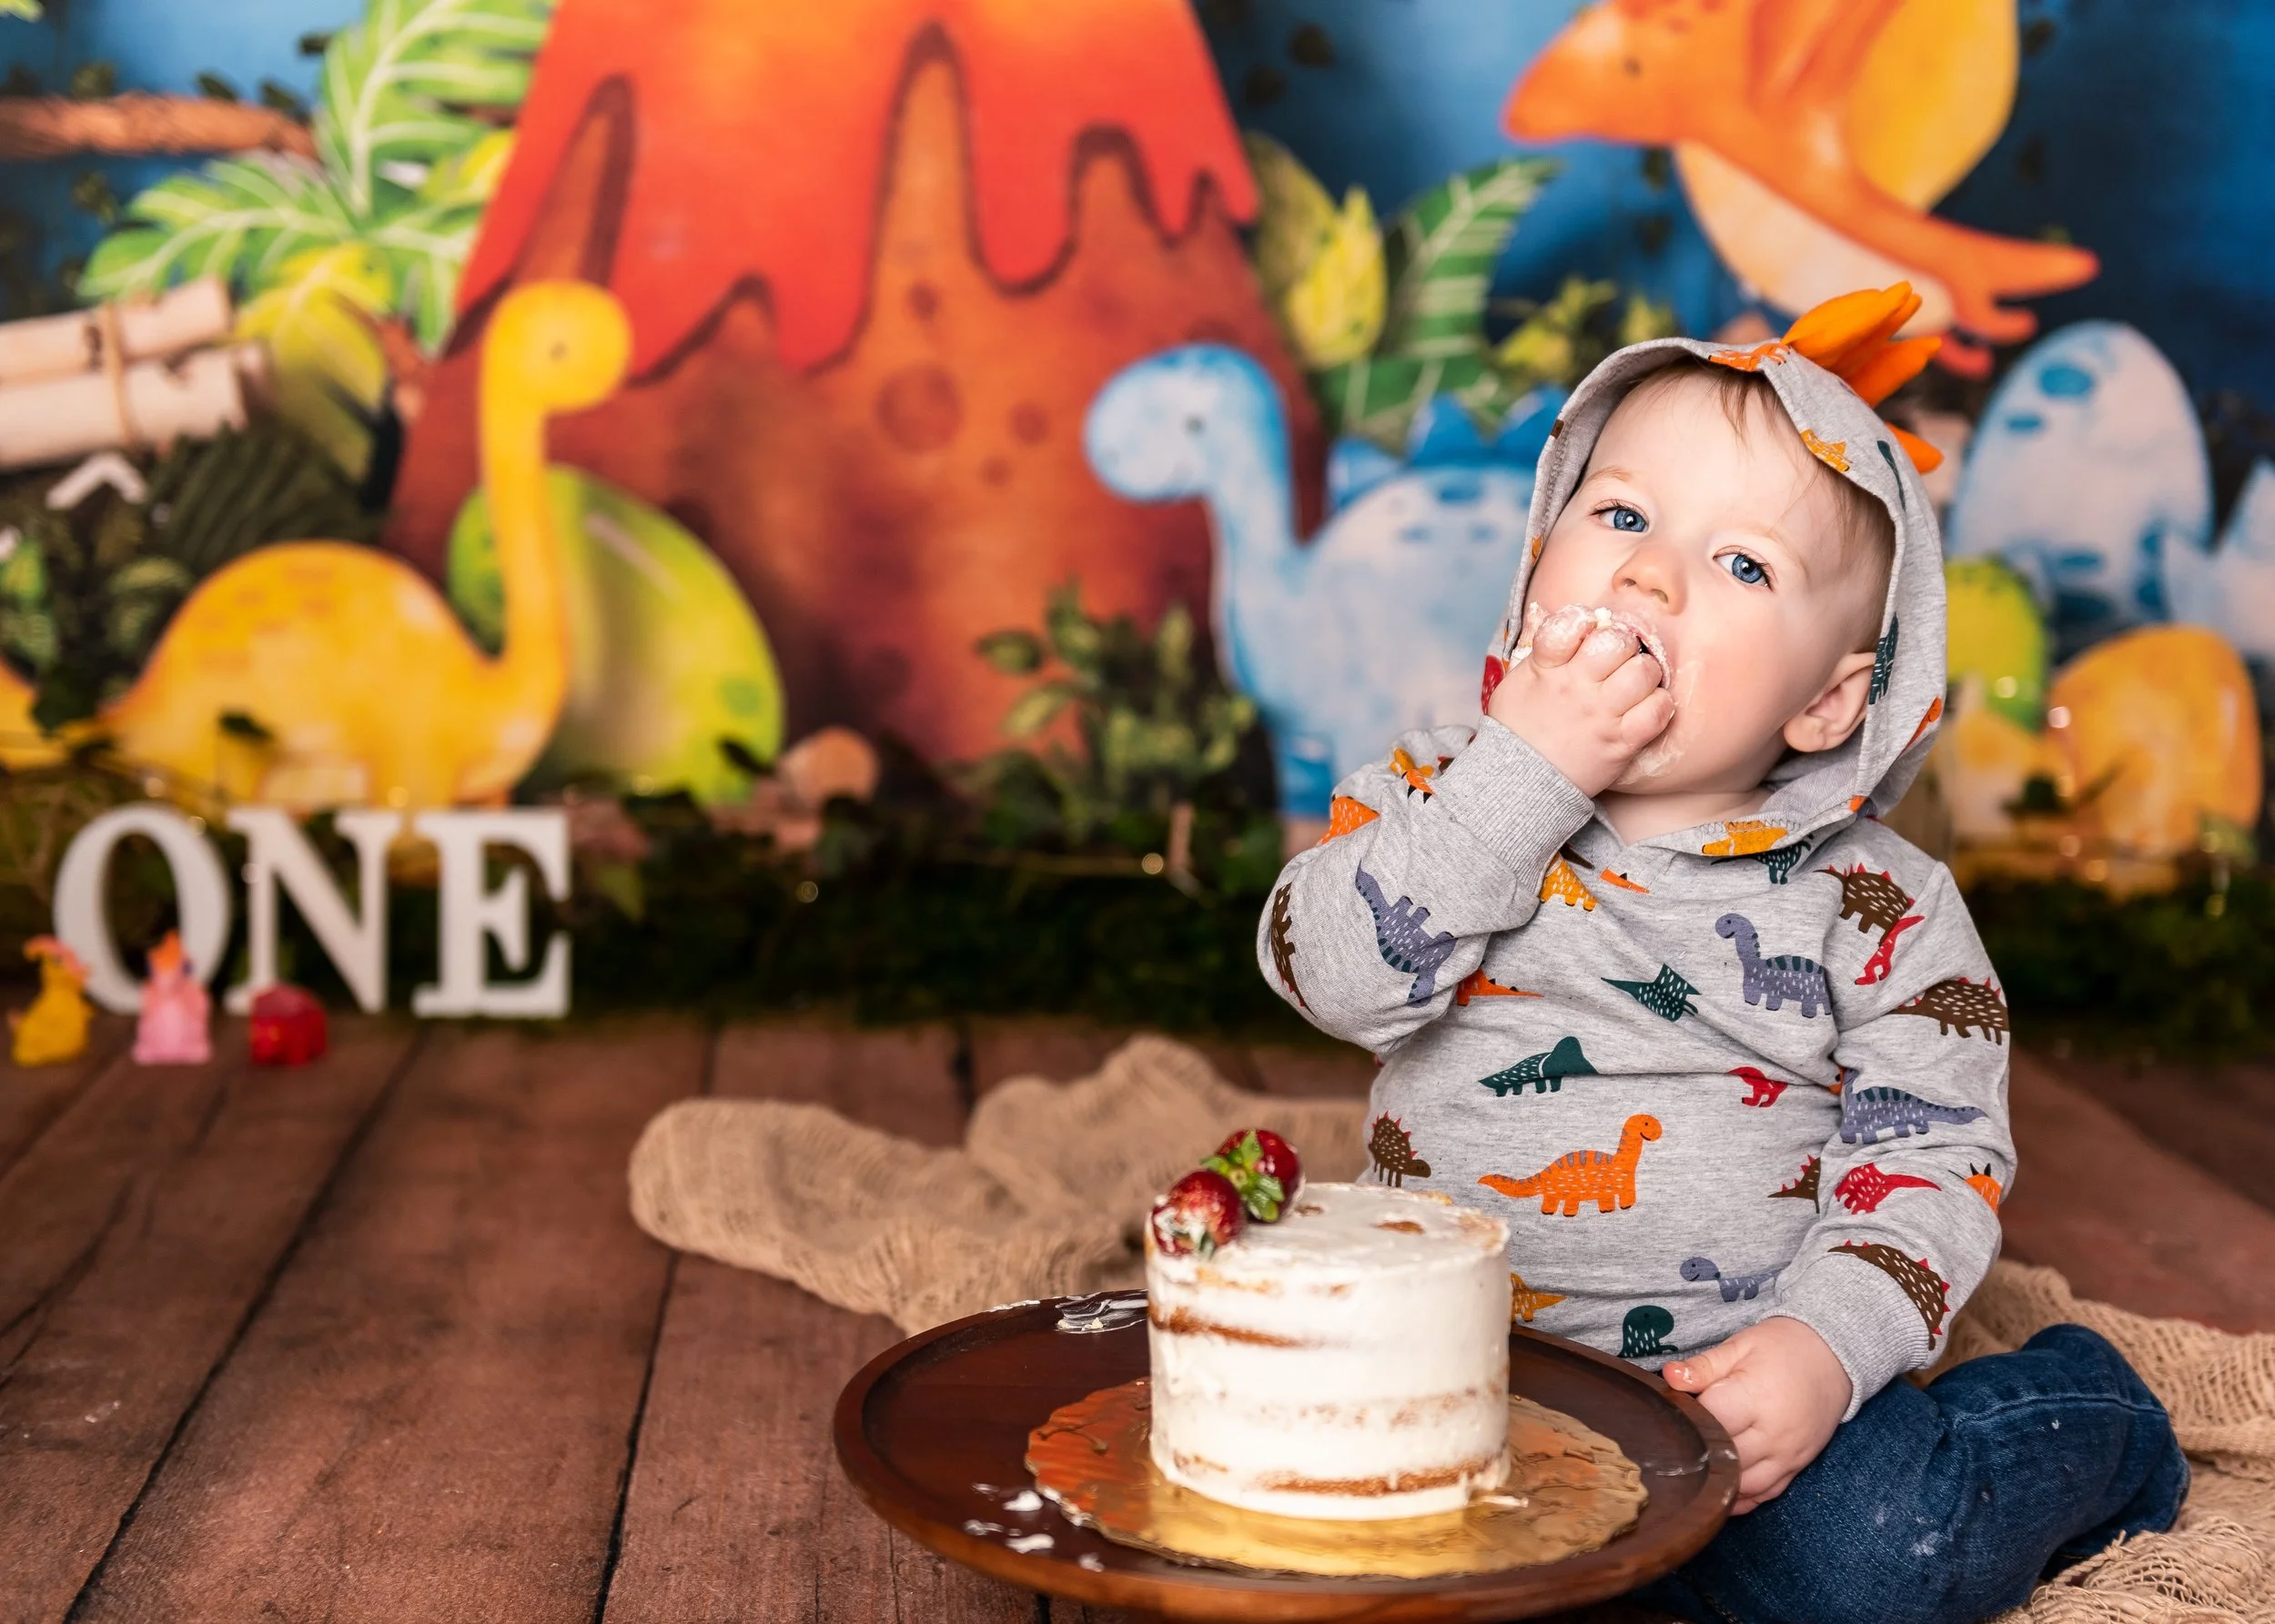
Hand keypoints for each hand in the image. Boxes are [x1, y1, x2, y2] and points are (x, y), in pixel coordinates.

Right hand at [1486, 606, 1672, 796]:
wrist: (1518, 783)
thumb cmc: (1517, 728)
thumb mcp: (1516, 680)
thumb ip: (1534, 644)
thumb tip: (1540, 610)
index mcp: (1546, 668)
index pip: (1570, 623)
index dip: (1584, 619)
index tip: (1586, 631)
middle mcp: (1575, 688)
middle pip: (1617, 643)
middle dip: (1621, 644)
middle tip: (1616, 659)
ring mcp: (1601, 716)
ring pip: (1644, 672)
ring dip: (1645, 673)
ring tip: (1633, 683)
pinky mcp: (1621, 743)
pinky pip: (1658, 711)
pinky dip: (1659, 705)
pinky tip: (1646, 707)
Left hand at [1663, 1316, 1851, 1513]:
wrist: (1833, 1357)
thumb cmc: (1782, 1348)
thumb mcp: (1741, 1345)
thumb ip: (1705, 1366)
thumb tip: (1670, 1377)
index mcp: (1755, 1397)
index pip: (1711, 1421)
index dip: (1689, 1418)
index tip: (1679, 1411)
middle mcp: (1774, 1433)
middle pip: (1725, 1459)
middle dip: (1701, 1452)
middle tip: (1683, 1441)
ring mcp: (1788, 1455)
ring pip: (1745, 1486)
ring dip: (1720, 1482)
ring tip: (1698, 1471)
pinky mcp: (1797, 1466)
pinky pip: (1767, 1494)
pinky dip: (1744, 1498)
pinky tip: (1724, 1492)